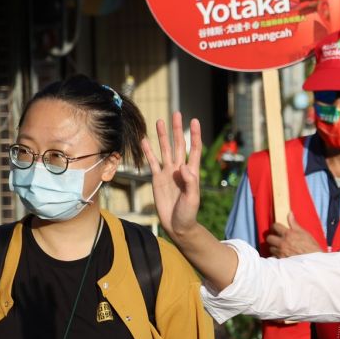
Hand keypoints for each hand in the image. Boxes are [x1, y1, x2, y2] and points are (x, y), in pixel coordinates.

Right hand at [142, 113, 203, 241]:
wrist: (177, 225)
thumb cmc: (188, 213)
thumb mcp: (193, 198)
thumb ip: (190, 182)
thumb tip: (184, 167)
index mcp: (192, 172)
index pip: (194, 149)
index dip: (194, 135)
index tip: (194, 120)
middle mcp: (180, 169)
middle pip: (178, 145)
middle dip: (177, 130)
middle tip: (176, 113)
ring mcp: (168, 172)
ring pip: (165, 150)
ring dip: (162, 136)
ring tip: (160, 121)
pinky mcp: (157, 179)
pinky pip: (152, 162)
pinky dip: (148, 151)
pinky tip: (145, 140)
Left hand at [266, 215, 322, 257]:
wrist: (314, 261)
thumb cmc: (311, 246)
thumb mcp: (304, 233)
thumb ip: (294, 224)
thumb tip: (290, 213)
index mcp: (288, 234)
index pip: (275, 226)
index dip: (275, 226)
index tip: (277, 228)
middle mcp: (282, 243)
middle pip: (269, 238)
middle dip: (272, 237)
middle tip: (277, 238)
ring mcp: (281, 252)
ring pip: (270, 248)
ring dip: (274, 247)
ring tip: (280, 247)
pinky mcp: (281, 260)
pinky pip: (273, 257)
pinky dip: (276, 255)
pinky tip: (281, 255)